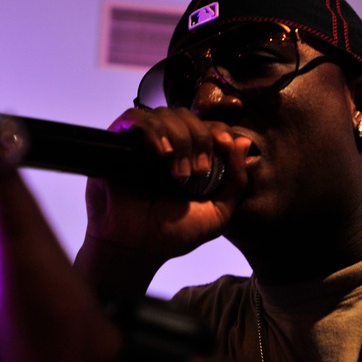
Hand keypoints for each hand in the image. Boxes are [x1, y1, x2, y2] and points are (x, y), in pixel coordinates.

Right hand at [82, 106, 250, 272]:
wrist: (137, 247)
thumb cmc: (172, 234)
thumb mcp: (217, 213)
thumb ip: (236, 181)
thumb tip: (244, 142)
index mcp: (189, 157)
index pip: (207, 125)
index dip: (218, 130)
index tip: (225, 146)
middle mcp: (166, 145)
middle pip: (187, 116)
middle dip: (199, 138)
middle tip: (198, 172)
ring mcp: (141, 143)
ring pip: (164, 114)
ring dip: (178, 139)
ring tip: (177, 173)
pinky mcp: (117, 142)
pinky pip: (134, 118)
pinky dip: (152, 131)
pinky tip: (161, 154)